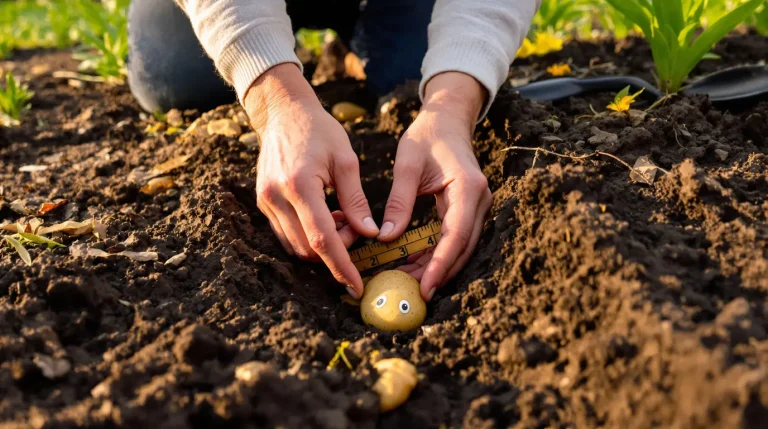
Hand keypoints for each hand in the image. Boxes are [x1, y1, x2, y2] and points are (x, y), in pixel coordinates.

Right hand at [245, 64, 378, 297]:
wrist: (283, 112)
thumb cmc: (319, 131)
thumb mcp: (346, 161)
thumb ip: (356, 201)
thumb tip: (370, 234)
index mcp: (299, 185)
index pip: (321, 239)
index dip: (341, 266)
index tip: (357, 286)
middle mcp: (276, 198)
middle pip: (307, 249)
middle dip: (335, 251)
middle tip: (356, 229)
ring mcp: (265, 202)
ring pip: (294, 246)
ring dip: (321, 245)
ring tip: (342, 219)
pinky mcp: (263, 203)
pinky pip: (285, 234)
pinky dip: (308, 235)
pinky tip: (326, 215)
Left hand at [380, 72, 492, 300]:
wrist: (447, 120)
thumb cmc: (426, 136)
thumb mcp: (406, 164)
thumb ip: (399, 201)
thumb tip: (387, 237)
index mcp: (468, 188)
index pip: (456, 235)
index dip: (440, 264)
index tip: (425, 287)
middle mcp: (480, 200)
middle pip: (462, 248)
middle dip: (438, 272)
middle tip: (411, 292)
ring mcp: (478, 206)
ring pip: (460, 247)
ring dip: (437, 266)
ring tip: (408, 281)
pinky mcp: (469, 209)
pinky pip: (455, 238)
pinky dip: (438, 253)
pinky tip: (415, 263)